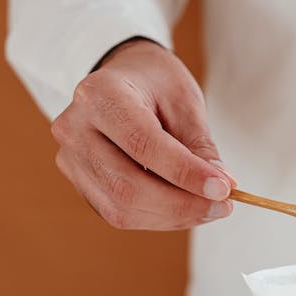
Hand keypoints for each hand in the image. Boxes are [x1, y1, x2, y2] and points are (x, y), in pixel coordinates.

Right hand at [50, 38, 234, 229]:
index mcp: (100, 94)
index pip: (144, 144)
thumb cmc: (156, 84)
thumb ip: (200, 146)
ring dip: (172, 216)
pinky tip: (184, 208)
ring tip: (208, 208)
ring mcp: (71, 157)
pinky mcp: (79, 180)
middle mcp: (75, 127)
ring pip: (121, 207)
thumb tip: (220, 189)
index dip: (185, 173)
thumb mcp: (185, 102)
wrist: (123, 78)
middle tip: (223, 206)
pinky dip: (158, 217)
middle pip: (127, 185)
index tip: (224, 189)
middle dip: (182, 204)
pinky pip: (117, 212)